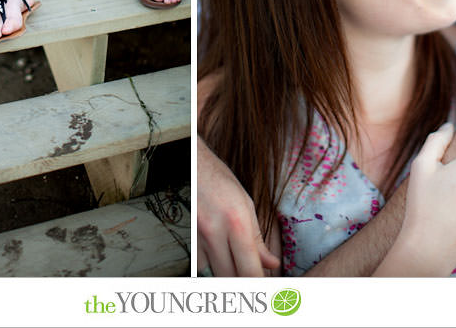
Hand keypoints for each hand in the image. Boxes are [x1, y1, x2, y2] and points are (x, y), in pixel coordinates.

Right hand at [197, 137, 279, 275]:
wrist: (191, 163)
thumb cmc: (219, 179)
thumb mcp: (246, 204)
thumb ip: (258, 238)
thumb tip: (271, 263)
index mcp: (236, 223)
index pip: (249, 271)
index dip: (258, 286)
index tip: (265, 292)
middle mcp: (214, 232)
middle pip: (229, 278)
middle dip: (242, 283)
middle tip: (251, 279)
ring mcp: (196, 236)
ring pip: (211, 274)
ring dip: (224, 274)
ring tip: (233, 265)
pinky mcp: (184, 237)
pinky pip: (197, 263)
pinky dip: (208, 265)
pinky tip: (215, 256)